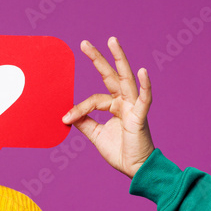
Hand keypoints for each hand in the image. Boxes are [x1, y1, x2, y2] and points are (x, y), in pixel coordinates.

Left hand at [62, 37, 154, 178]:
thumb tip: (68, 113)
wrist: (135, 168)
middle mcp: (125, 102)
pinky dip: (145, 85)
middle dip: (98, 59)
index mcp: (115, 106)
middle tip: (84, 43)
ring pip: (126, 79)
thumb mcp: (96, 135)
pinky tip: (142, 71)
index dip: (79, 108)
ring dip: (119, 59)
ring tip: (112, 41)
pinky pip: (144, 99)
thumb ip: (84, 122)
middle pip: (110, 76)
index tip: (65, 118)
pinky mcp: (140, 117)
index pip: (94, 100)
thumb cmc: (120, 152)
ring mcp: (134, 107)